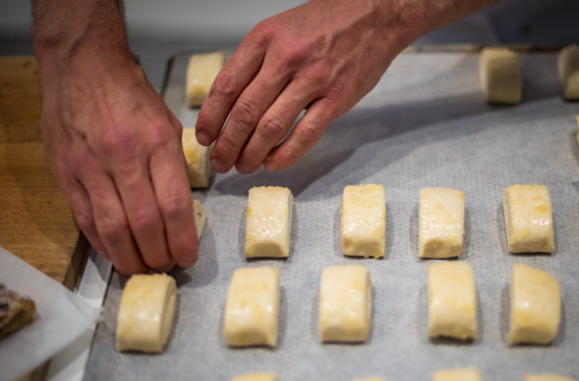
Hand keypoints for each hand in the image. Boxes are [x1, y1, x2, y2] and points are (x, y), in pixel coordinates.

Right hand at [40, 50, 197, 274]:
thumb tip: (182, 210)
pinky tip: (115, 253)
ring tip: (142, 269)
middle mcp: (124, 156)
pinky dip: (102, 242)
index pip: (174, 204)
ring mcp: (91, 166)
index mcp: (157, 142)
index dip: (182, 240)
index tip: (188, 257)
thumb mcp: (168, 123)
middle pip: (145, 223)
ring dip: (129, 257)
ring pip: (113, 227)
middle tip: (166, 267)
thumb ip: (174, 166)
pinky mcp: (67, 172)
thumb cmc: (132, 95)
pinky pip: (85, 218)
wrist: (83, 66)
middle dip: (158, 254)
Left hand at [195, 0, 408, 173]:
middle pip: (245, 112)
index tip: (204, 137)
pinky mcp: (338, 98)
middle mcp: (286, 58)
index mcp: (264, 38)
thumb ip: (257, 62)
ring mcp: (314, 79)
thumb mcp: (280, 29)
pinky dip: (285, 155)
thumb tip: (232, 103)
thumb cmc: (326, 22)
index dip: (211, 117)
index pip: (226, 85)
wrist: (374, 13)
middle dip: (227, 144)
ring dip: (252, 154)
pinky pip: (306, 134)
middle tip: (220, 162)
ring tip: (243, 167)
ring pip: (271, 127)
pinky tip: (272, 164)